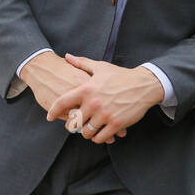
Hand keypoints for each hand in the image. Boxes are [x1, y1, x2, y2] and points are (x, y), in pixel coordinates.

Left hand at [47, 54, 165, 144]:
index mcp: (87, 89)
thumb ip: (82, 63)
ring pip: (86, 132)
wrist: (144, 85)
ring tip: (89, 129)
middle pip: (73, 122)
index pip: (62, 103)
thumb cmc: (121, 76)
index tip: (49, 117)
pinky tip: (101, 132)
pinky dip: (98, 137)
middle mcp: (94, 103)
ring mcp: (105, 115)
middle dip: (73, 125)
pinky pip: (100, 137)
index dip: (53, 111)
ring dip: (86, 133)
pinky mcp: (116, 124)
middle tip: (77, 124)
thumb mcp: (100, 67)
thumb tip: (67, 56)